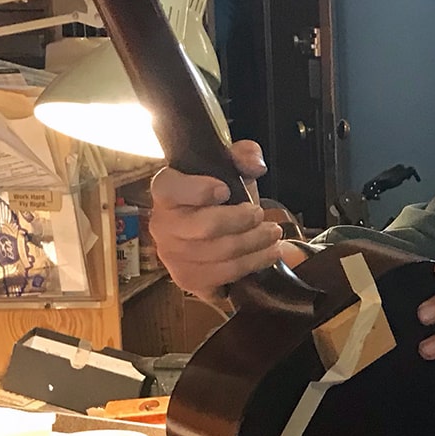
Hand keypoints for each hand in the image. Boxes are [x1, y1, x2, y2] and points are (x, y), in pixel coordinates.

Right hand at [148, 139, 305, 300]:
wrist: (213, 230)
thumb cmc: (221, 196)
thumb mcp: (231, 169)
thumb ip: (243, 156)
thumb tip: (255, 165)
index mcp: (165, 190)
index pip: (170, 188)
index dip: (198, 190)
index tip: (226, 190)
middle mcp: (161, 225)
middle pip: (206, 227)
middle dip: (243, 222)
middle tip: (263, 216)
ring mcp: (171, 256)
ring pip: (220, 255)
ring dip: (255, 245)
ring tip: (273, 236)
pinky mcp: (186, 279)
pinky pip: (223, 277)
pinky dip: (251, 266)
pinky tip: (267, 255)